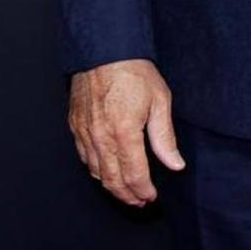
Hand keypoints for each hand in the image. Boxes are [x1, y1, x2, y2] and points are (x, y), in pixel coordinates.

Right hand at [68, 58, 185, 205]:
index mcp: (124, 132)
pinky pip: (83, 157)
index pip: (134, 175)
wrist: (105, 48)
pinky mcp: (75, 125)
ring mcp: (84, 132)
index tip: (152, 197)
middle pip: (112, 180)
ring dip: (111, 186)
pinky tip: (106, 170)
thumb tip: (175, 164)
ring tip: (126, 191)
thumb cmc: (134, 71)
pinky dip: (95, 169)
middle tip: (140, 201)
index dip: (144, 191)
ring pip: (95, 172)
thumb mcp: (159, 100)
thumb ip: (165, 137)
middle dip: (127, 196)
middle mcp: (100, 137)